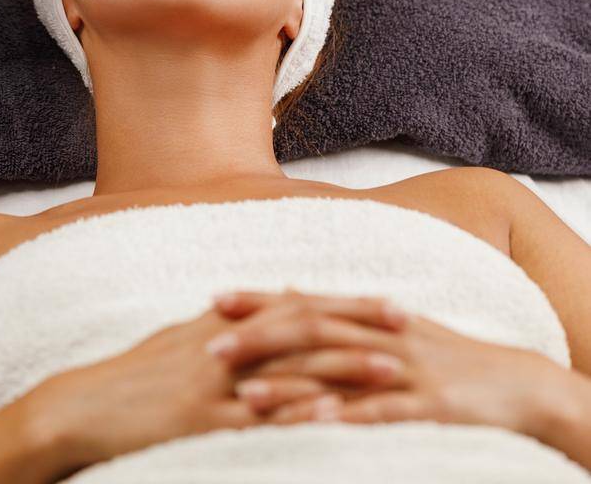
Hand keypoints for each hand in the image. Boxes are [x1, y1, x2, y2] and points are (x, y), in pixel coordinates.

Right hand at [34, 294, 403, 472]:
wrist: (87, 405)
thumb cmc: (139, 375)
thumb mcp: (189, 337)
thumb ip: (238, 322)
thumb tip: (283, 300)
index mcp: (227, 321)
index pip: (299, 304)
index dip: (347, 304)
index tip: (393, 304)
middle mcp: (227, 342)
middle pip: (305, 326)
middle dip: (360, 324)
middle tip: (410, 324)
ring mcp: (217, 380)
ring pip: (293, 368)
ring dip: (346, 369)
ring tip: (394, 372)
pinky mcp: (205, 418)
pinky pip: (260, 415)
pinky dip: (298, 413)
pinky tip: (333, 418)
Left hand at [210, 288, 560, 434]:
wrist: (512, 382)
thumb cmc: (443, 355)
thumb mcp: (389, 326)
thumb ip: (337, 311)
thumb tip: (287, 290)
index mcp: (368, 314)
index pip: (302, 299)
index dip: (258, 299)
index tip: (213, 300)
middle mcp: (378, 333)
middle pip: (309, 330)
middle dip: (257, 339)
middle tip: (208, 349)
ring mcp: (402, 368)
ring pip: (336, 372)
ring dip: (287, 385)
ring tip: (242, 397)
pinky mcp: (424, 406)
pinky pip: (377, 414)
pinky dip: (344, 419)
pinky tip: (312, 429)